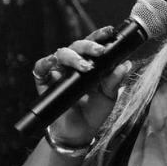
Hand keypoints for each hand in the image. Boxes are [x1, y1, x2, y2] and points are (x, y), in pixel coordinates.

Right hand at [31, 26, 127, 144]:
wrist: (79, 132)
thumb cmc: (94, 111)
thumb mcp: (109, 96)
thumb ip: (115, 81)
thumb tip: (126, 64)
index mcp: (89, 62)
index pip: (93, 44)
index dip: (100, 36)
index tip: (110, 32)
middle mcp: (72, 63)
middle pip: (77, 46)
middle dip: (89, 46)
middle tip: (100, 51)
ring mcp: (58, 71)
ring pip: (61, 54)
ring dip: (73, 57)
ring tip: (85, 67)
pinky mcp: (44, 82)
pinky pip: (40, 68)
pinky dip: (45, 64)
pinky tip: (53, 64)